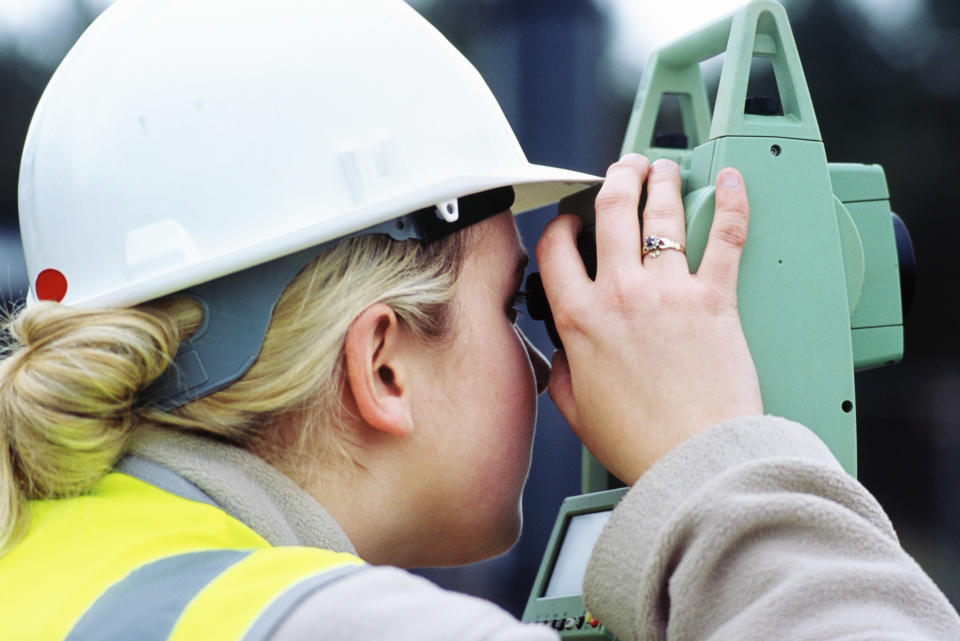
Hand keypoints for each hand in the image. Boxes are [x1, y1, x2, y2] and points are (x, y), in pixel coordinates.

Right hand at [536, 155, 762, 484]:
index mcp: (580, 320)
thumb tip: (563, 358)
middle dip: (615, 179)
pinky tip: (731, 182)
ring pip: (661, 213)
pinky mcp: (715, 299)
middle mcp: (621, 294)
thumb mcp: (577, 411)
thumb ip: (563, 375)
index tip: (570, 223)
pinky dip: (732, 203)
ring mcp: (669, 292)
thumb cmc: (642, 442)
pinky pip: (726, 237)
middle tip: (623, 170)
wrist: (696, 459)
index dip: (561, 226)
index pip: (557, 249)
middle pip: (611, 211)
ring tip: (663, 168)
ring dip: (660, 181)